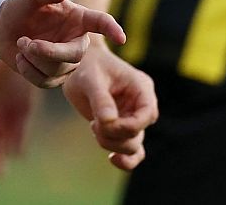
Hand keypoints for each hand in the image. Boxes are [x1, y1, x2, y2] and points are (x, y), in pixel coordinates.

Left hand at [0, 0, 126, 87]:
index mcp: (79, 19)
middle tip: (26, 42)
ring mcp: (67, 63)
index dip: (112, 29)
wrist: (4, 27)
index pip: (101, 23)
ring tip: (21, 43)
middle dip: (49, 52)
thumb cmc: (23, 6)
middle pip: (75, 55)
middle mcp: (77, 42)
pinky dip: (28, 70)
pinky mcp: (53, 78)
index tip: (121, 38)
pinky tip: (20, 57)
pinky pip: (45, 82)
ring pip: (57, 70)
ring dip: (33, 58)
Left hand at [62, 41, 157, 169]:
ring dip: (110, 143)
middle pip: (138, 134)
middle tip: (94, 123)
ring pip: (132, 145)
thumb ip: (100, 100)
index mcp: (141, 88)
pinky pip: (132, 151)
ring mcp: (132, 118)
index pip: (147, 115)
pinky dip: (125, 159)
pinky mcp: (121, 128)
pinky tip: (112, 158)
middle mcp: (140, 105)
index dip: (128, 126)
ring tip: (94, 125)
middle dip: (114, 135)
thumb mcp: (90, 79)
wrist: (79, 66)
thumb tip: (109, 122)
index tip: (104, 124)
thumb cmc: (87, 67)